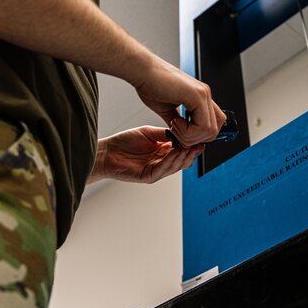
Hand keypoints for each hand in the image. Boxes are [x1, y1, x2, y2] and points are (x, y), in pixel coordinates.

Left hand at [88, 126, 204, 184]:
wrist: (106, 152)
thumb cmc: (124, 142)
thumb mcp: (149, 133)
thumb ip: (165, 133)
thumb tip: (182, 131)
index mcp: (163, 152)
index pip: (182, 151)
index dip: (191, 145)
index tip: (200, 137)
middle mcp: (162, 162)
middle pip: (182, 161)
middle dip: (192, 153)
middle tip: (200, 144)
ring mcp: (156, 171)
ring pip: (175, 166)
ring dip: (183, 157)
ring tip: (190, 148)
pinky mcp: (148, 176)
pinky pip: (162, 169)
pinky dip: (170, 161)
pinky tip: (176, 153)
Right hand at [133, 58, 225, 147]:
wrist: (142, 71)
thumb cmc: (150, 84)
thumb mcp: (167, 109)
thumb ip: (178, 123)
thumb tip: (180, 136)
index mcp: (199, 97)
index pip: (214, 124)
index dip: (198, 135)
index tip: (181, 134)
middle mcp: (205, 95)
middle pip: (214, 130)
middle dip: (194, 139)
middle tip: (176, 131)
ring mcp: (203, 94)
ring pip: (210, 131)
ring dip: (189, 136)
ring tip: (173, 125)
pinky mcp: (197, 95)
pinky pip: (203, 126)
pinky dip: (188, 131)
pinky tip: (174, 121)